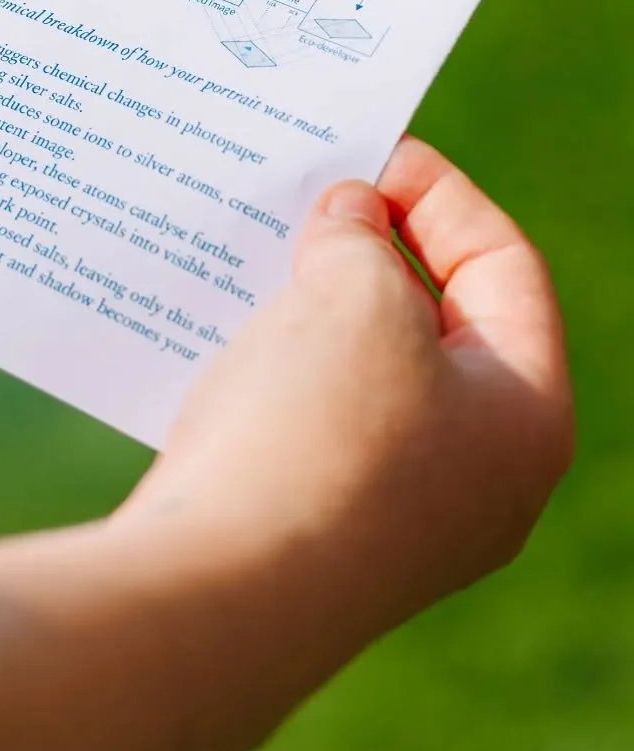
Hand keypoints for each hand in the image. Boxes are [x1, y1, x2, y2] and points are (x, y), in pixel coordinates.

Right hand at [128, 138, 572, 653]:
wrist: (221, 597)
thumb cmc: (314, 434)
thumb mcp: (354, 295)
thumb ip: (363, 239)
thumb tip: (350, 225)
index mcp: (527, 419)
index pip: (507, 270)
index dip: (441, 194)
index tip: (369, 154)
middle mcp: (481, 481)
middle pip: (442, 328)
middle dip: (374, 254)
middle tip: (308, 202)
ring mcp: (400, 521)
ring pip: (369, 380)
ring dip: (316, 311)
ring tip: (257, 259)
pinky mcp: (321, 542)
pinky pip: (314, 430)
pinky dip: (279, 372)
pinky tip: (222, 341)